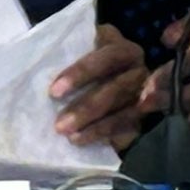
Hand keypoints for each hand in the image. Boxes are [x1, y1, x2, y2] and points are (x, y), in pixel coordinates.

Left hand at [48, 24, 147, 149]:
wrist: (114, 75)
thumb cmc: (89, 59)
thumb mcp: (84, 47)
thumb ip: (71, 54)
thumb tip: (44, 71)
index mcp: (125, 50)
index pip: (107, 58)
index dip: (82, 73)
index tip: (54, 91)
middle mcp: (140, 72)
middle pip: (117, 89)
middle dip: (87, 108)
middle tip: (60, 125)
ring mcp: (145, 97)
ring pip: (125, 113)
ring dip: (97, 128)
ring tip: (72, 138)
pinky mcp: (143, 119)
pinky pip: (128, 130)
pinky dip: (108, 137)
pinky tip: (88, 142)